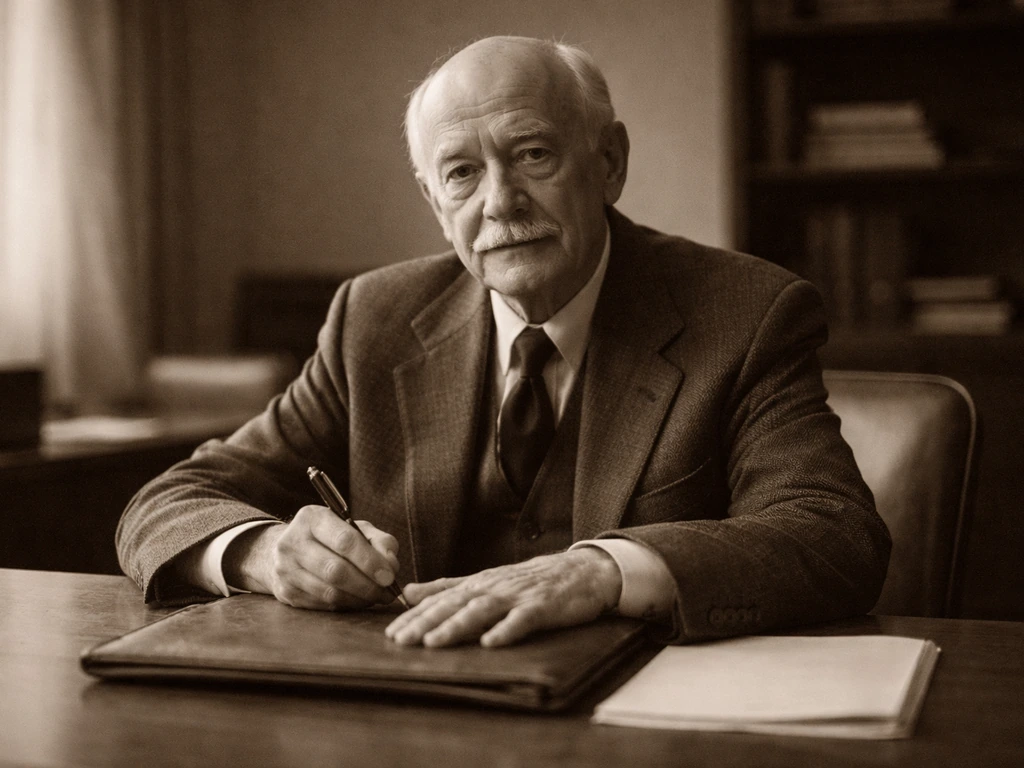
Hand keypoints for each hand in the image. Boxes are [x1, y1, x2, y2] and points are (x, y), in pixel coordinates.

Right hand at [225, 505, 399, 609]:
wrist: (290, 550)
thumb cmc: (330, 537)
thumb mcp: (356, 527)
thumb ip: (379, 540)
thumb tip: (391, 564)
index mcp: (312, 518)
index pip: (344, 541)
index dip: (370, 561)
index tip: (389, 576)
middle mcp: (292, 542)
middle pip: (336, 571)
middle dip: (367, 585)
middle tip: (387, 592)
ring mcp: (285, 569)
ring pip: (329, 592)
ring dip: (359, 598)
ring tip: (376, 597)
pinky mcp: (286, 592)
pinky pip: (323, 604)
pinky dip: (346, 605)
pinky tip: (357, 600)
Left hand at [384, 548, 621, 647]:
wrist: (578, 571)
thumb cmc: (528, 581)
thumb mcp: (484, 581)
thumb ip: (446, 587)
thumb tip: (407, 592)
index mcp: (478, 584)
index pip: (441, 600)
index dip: (416, 616)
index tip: (391, 633)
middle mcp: (493, 588)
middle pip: (455, 604)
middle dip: (426, 622)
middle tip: (401, 640)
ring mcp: (517, 597)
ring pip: (482, 610)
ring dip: (456, 626)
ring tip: (433, 642)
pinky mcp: (542, 607)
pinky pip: (522, 620)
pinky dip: (506, 631)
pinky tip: (490, 644)